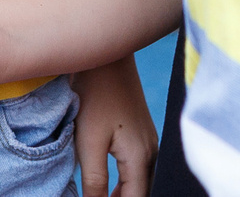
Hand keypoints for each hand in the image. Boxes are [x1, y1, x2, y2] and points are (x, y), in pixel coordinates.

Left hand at [72, 55, 156, 196]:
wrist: (105, 56)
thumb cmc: (95, 95)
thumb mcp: (88, 142)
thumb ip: (95, 180)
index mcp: (140, 157)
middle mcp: (151, 151)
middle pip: (142, 193)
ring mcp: (149, 141)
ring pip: (142, 182)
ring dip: (125, 195)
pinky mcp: (142, 132)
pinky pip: (140, 168)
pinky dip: (128, 183)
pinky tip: (110, 185)